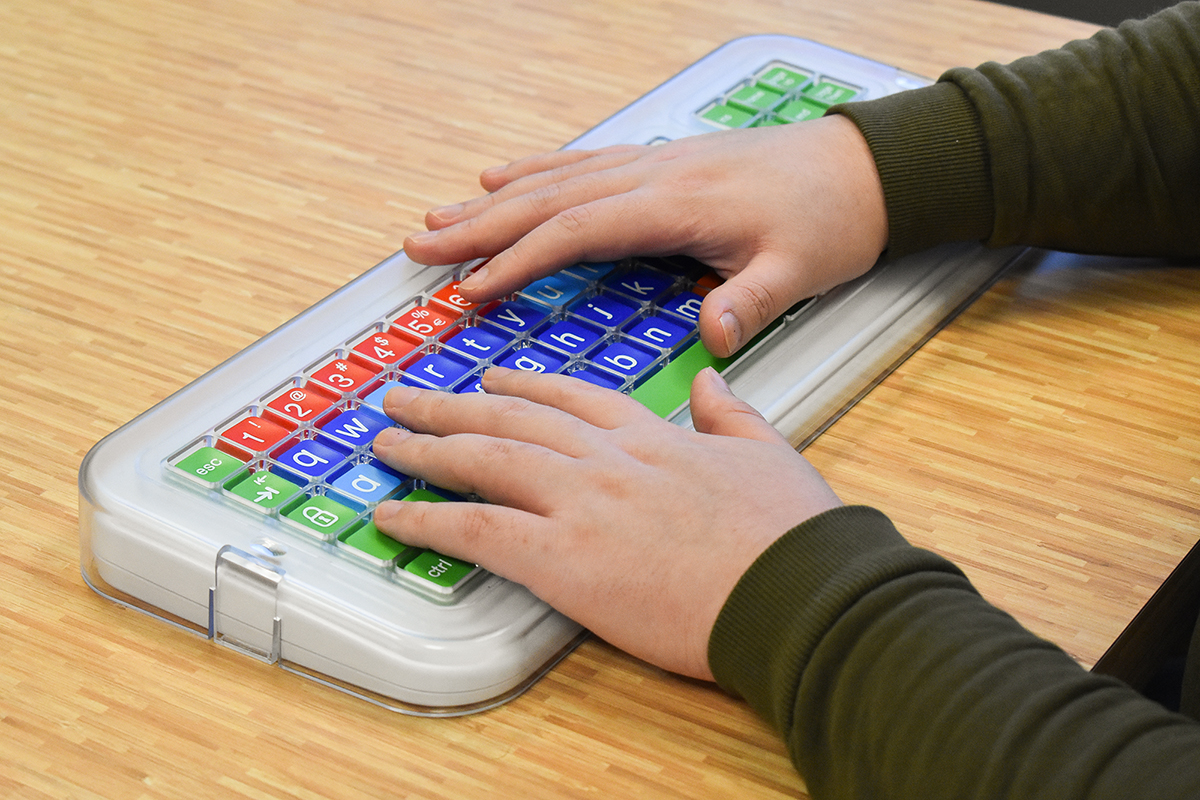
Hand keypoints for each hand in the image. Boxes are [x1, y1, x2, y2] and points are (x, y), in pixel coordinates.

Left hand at [370, 367, 841, 679]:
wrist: (797, 591)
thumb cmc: (790, 535)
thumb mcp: (770, 453)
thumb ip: (731, 415)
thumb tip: (711, 383)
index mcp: (653, 436)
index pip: (573, 397)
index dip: (524, 386)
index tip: (493, 380)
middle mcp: (607, 459)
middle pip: (511, 420)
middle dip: (453, 408)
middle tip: (409, 399)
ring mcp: (581, 503)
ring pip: (484, 461)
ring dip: (427, 450)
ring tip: (386, 441)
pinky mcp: (564, 558)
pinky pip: (478, 531)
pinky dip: (428, 521)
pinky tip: (394, 516)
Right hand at [403, 115, 887, 356]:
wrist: (860, 169)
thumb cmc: (829, 220)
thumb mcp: (800, 269)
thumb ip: (752, 300)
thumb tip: (713, 334)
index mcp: (677, 205)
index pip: (577, 233)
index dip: (518, 261)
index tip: (471, 291)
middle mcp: (653, 177)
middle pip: (548, 200)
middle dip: (480, 228)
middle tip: (420, 248)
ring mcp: (652, 165)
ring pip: (555, 180)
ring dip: (494, 201)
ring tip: (438, 218)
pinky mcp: (658, 164)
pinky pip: (582, 163)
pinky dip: (535, 171)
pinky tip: (503, 177)